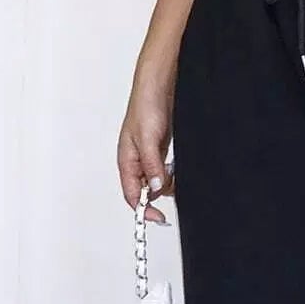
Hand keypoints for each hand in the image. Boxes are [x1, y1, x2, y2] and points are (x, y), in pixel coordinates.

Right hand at [117, 84, 174, 222]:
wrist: (159, 85)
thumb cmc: (145, 106)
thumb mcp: (148, 138)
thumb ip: (152, 165)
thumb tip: (156, 189)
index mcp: (126, 161)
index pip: (132, 195)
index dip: (144, 209)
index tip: (159, 218)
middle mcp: (137, 162)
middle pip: (147, 191)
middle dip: (161, 192)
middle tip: (173, 183)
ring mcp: (149, 156)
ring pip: (159, 181)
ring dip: (169, 180)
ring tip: (174, 166)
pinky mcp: (161, 150)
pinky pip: (167, 170)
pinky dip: (173, 171)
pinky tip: (178, 163)